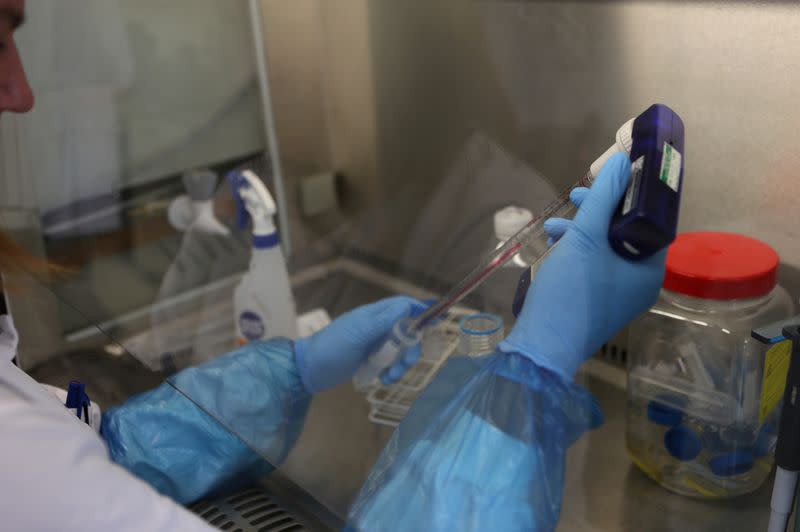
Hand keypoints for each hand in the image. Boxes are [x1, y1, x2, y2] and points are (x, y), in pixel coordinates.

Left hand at [294, 296, 425, 392]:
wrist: (309, 370)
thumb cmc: (332, 348)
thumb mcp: (358, 332)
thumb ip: (384, 320)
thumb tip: (408, 306)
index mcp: (374, 315)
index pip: (404, 306)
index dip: (422, 311)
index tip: (439, 320)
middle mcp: (376, 326)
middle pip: (407, 332)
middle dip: (411, 349)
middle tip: (407, 364)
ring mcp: (373, 343)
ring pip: (400, 350)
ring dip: (400, 364)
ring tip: (390, 377)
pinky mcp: (369, 358)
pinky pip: (390, 362)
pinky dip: (391, 371)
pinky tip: (382, 379)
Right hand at [498, 153, 666, 379]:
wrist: (543, 345)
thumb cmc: (570, 290)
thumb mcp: (586, 238)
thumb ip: (604, 198)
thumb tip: (624, 162)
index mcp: (648, 269)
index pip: (650, 221)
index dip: (629, 195)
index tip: (606, 180)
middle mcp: (639, 283)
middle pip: (625, 234)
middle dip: (597, 212)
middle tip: (575, 196)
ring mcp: (618, 296)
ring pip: (605, 250)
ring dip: (581, 231)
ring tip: (554, 226)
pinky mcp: (596, 303)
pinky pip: (593, 267)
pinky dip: (576, 252)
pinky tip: (553, 245)